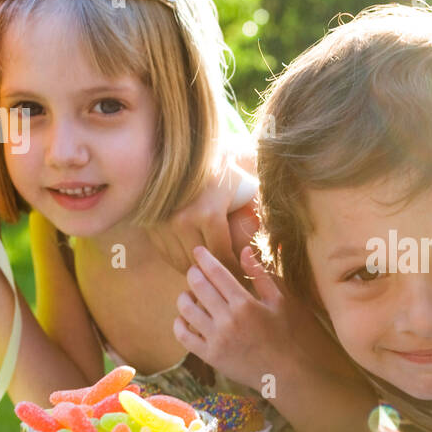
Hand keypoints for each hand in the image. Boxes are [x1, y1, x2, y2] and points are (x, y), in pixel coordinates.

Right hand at [148, 159, 257, 274]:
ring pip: (181, 262)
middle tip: (230, 279)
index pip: (224, 256)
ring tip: (212, 271)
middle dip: (218, 273)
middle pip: (202, 263)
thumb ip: (262, 212)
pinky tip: (193, 260)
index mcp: (209, 214)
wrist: (190, 152)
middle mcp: (182, 220)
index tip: (244, 274)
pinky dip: (179, 260)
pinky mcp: (151, 223)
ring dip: (198, 270)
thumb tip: (280, 242)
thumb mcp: (248, 186)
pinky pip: (166, 253)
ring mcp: (163, 222)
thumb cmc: (225, 168)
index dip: (235, 270)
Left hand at [173, 244, 293, 390]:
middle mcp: (227, 320)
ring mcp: (217, 340)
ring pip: (186, 310)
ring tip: (190, 293)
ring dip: (184, 296)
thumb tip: (244, 250)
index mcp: (245, 304)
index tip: (198, 251)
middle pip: (198, 287)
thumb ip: (261, 275)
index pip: (216, 273)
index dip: (204, 259)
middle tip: (195, 270)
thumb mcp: (282, 301)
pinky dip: (180, 323)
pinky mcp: (211, 357)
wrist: (290, 375)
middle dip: (193, 273)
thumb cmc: (291, 335)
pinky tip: (185, 317)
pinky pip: (184, 336)